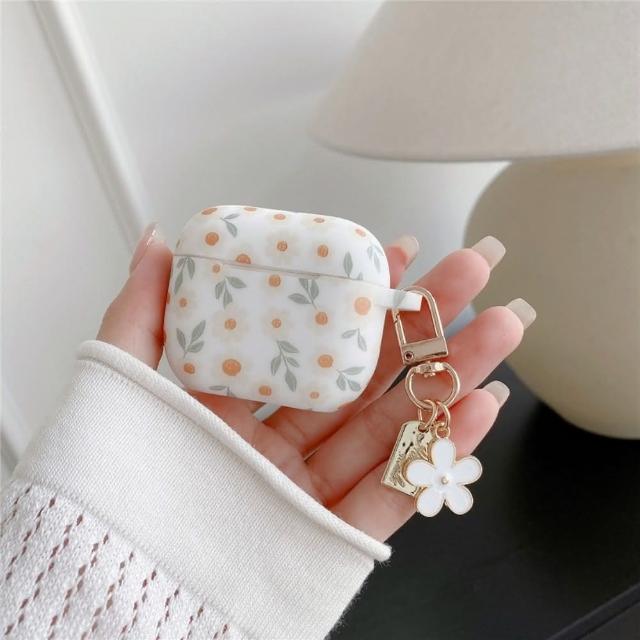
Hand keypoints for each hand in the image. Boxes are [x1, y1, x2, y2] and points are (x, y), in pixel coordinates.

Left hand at [98, 224, 532, 540]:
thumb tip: (158, 240)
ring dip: (449, 379)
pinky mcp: (325, 540)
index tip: (396, 254)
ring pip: (390, 429)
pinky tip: (477, 409)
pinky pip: (391, 495)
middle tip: (468, 276)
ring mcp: (304, 492)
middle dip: (422, 324)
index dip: (355, 294)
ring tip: (496, 331)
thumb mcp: (119, 382)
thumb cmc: (111, 488)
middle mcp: (274, 444)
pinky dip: (439, 454)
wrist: (113, 596)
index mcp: (232, 403)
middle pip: (364, 378)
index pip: (308, 339)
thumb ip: (140, 310)